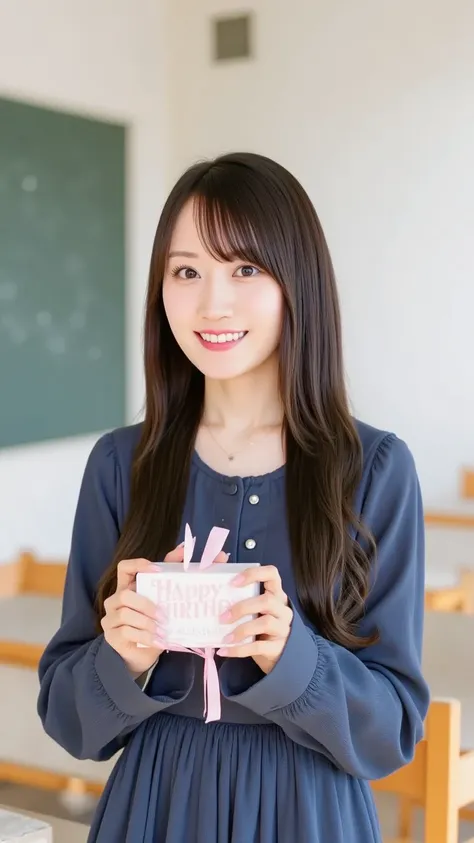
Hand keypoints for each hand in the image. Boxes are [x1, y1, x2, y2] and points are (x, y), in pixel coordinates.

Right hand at [102, 544, 228, 678]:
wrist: (143, 655)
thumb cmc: (156, 623)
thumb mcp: (168, 602)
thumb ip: (186, 579)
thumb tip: (220, 556)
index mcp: (129, 587)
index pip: (124, 567)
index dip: (138, 565)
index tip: (157, 570)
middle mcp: (116, 600)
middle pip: (125, 594)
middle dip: (147, 605)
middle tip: (164, 615)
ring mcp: (111, 619)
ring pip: (126, 614)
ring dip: (147, 623)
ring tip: (163, 629)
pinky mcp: (112, 636)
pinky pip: (127, 632)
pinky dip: (146, 637)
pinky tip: (159, 641)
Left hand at [216, 565, 292, 673]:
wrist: (274, 652)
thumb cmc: (258, 622)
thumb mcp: (253, 606)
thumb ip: (238, 591)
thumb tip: (216, 568)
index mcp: (276, 593)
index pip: (272, 574)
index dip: (253, 574)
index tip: (233, 582)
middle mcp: (282, 609)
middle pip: (267, 601)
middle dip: (242, 608)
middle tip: (222, 618)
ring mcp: (283, 628)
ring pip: (265, 623)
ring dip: (241, 630)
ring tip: (225, 637)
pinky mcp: (278, 647)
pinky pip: (259, 647)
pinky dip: (239, 649)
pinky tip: (224, 650)